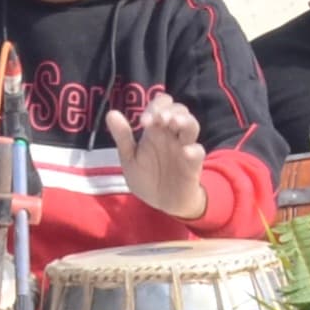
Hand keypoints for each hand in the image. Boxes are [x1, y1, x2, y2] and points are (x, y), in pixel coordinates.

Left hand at [106, 94, 209, 220]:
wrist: (161, 203)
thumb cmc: (147, 177)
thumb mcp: (129, 158)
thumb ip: (123, 136)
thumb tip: (111, 113)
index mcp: (156, 130)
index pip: (161, 105)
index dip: (154, 107)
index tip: (143, 122)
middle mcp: (172, 134)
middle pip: (178, 110)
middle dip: (169, 111)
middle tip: (159, 119)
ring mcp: (184, 147)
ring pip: (192, 125)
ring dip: (185, 121)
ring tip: (174, 123)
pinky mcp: (193, 164)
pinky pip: (198, 152)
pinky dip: (194, 150)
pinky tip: (185, 151)